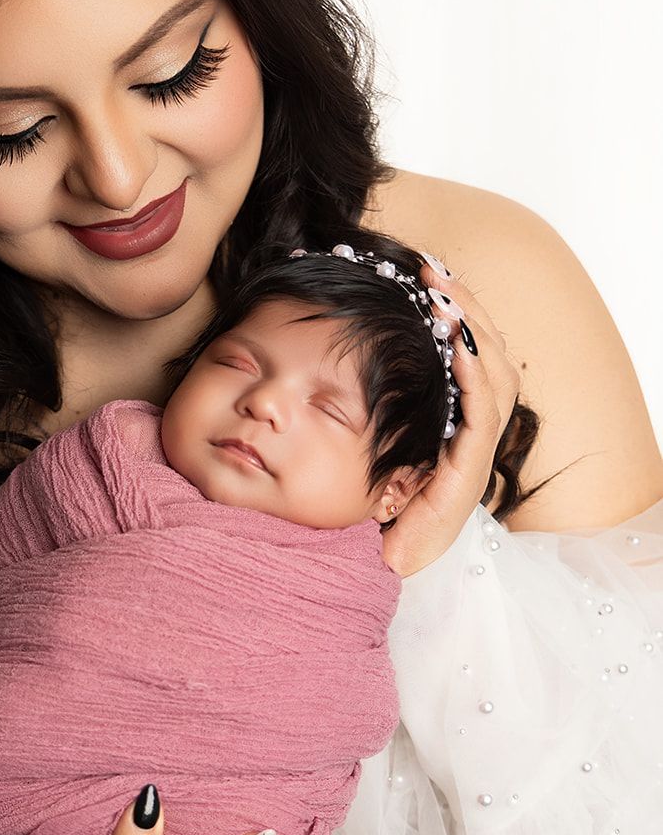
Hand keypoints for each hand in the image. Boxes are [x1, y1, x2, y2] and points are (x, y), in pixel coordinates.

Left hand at [382, 255, 520, 577]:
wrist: (376, 564)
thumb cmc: (369, 506)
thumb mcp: (366, 441)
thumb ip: (368, 399)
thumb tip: (339, 333)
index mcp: (453, 421)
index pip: (468, 354)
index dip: (456, 313)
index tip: (428, 274)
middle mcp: (471, 433)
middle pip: (488, 355)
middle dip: (464, 309)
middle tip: (433, 271)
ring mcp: (473, 454)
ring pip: (494, 377)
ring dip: (470, 332)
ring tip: (444, 297)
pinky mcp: (467, 475)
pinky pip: (481, 416)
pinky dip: (472, 378)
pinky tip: (456, 345)